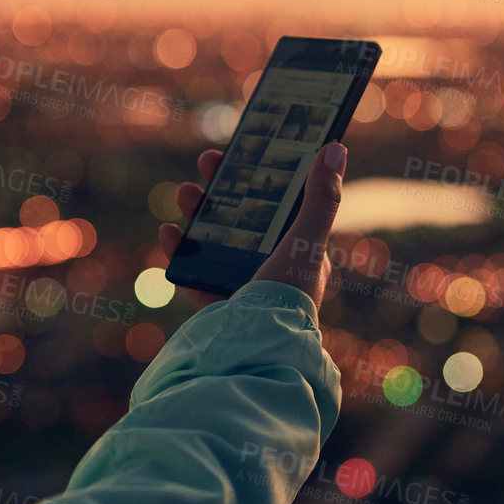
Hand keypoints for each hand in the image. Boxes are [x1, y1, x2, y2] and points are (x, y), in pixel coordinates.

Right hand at [158, 141, 346, 313]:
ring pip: (215, 242)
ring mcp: (241, 288)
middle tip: (205, 162)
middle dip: (223, 188)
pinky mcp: (215, 307)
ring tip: (183, 192)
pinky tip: (168, 233)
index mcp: (299, 254)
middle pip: (244, 218)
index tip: (244, 148)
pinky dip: (179, 252)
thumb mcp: (306, 243)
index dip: (264, 175)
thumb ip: (320, 199)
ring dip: (198, 212)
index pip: (282, 205)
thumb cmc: (287, 299)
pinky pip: (193, 274)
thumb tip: (336, 147)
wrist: (254, 355)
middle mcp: (272, 270)